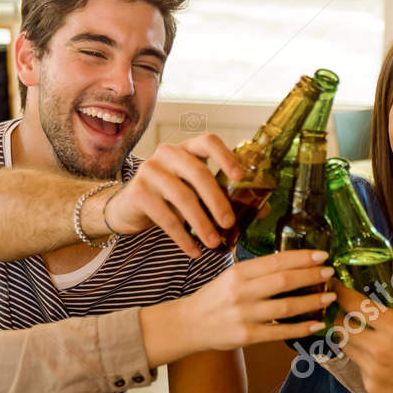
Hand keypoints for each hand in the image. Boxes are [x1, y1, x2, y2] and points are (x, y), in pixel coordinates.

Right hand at [103, 135, 244, 256]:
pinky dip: (182, 237)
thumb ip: (223, 197)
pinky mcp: (139, 192)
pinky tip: (194, 251)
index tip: (241, 177)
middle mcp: (168, 153)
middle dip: (217, 200)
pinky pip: (165, 217)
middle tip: (230, 224)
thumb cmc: (170, 198)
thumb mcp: (197, 193)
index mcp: (187, 149)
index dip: (226, 156)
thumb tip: (262, 211)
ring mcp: (150, 170)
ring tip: (213, 243)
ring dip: (201, 223)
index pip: (208, 141)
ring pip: (182, 196)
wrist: (129, 207)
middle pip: (198, 172)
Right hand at [141, 250, 335, 366]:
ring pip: (286, 306)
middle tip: (330, 273)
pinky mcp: (247, 336)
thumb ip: (256, 272)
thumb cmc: (214, 299)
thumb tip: (292, 264)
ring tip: (329, 296)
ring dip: (312, 301)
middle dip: (311, 276)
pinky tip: (317, 323)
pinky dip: (302, 328)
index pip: (276, 261)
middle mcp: (241, 292)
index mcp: (239, 273)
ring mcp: (244, 315)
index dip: (302, 258)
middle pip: (284, 281)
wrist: (188, 325)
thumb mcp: (230, 277)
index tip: (322, 255)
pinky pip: (280, 332)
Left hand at [337, 257, 392, 392]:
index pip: (352, 305)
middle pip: (341, 327)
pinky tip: (379, 353)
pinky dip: (362, 356)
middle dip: (339, 314)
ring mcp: (373, 372)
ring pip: (346, 347)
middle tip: (344, 306)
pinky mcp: (373, 388)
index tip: (335, 284)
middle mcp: (378, 351)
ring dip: (348, 334)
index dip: (339, 292)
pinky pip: (358, 366)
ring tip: (359, 326)